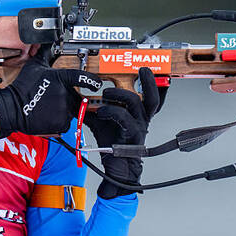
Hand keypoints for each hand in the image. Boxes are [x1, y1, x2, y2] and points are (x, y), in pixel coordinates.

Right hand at [0, 46, 101, 136]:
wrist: (12, 108)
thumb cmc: (22, 87)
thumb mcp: (34, 65)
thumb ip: (46, 53)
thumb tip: (49, 41)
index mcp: (62, 78)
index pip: (83, 78)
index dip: (92, 81)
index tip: (96, 84)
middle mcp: (65, 93)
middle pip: (77, 97)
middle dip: (69, 99)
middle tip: (54, 99)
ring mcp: (64, 109)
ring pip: (72, 111)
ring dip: (64, 110)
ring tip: (49, 107)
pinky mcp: (61, 122)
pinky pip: (66, 122)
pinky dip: (60, 121)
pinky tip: (48, 116)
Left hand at [85, 67, 166, 198]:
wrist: (117, 167)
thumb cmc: (113, 143)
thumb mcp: (103, 122)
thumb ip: (96, 109)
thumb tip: (81, 98)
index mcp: (139, 114)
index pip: (152, 96)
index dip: (154, 83)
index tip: (149, 68)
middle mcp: (142, 119)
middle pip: (153, 97)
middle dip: (149, 81)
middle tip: (142, 70)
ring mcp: (139, 126)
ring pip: (134, 101)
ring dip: (118, 93)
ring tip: (106, 93)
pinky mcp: (131, 133)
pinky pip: (122, 116)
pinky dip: (110, 111)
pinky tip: (100, 112)